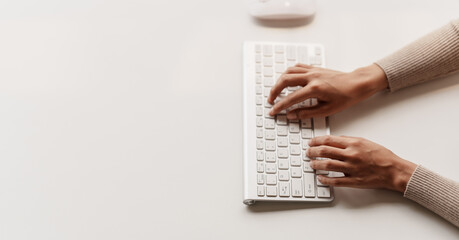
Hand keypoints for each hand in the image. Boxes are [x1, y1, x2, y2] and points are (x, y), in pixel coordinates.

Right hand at [268, 64, 387, 118]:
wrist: (357, 84)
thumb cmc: (345, 97)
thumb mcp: (327, 110)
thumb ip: (306, 113)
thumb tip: (292, 115)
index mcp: (315, 88)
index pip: (291, 98)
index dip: (280, 106)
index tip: (273, 111)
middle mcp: (312, 77)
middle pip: (285, 80)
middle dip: (274, 91)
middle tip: (271, 100)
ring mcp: (313, 70)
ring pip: (289, 71)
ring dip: (279, 81)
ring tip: (276, 91)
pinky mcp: (315, 68)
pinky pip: (297, 67)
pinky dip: (289, 73)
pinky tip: (287, 80)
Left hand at [307, 135, 416, 191]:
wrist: (394, 170)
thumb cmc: (381, 156)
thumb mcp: (365, 141)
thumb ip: (349, 140)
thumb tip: (334, 140)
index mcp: (353, 144)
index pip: (329, 140)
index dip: (316, 141)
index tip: (311, 142)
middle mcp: (351, 155)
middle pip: (325, 151)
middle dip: (313, 151)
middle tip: (308, 153)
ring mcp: (352, 169)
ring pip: (327, 165)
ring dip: (316, 164)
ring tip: (311, 164)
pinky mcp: (354, 181)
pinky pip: (335, 181)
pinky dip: (325, 179)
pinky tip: (320, 178)